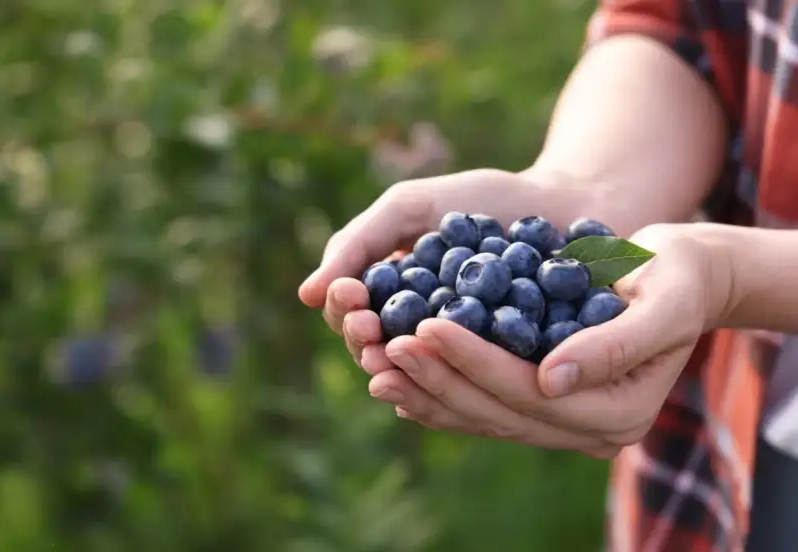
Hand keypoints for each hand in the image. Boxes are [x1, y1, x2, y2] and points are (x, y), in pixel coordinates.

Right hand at [297, 167, 594, 368]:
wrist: (566, 204)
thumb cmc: (485, 200)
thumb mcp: (412, 206)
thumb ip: (360, 241)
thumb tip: (304, 295)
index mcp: (392, 299)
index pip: (350, 317)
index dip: (344, 311)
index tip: (351, 296)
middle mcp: (420, 333)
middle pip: (377, 352)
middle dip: (366, 342)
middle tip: (369, 331)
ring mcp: (461, 355)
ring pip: (418, 375)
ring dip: (402, 369)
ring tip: (397, 356)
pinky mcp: (504, 372)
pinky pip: (474, 385)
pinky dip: (458, 382)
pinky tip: (452, 380)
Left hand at [366, 223, 732, 457]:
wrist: (682, 281)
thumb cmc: (677, 278)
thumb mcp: (662, 302)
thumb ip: (614, 345)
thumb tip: (549, 381)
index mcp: (619, 413)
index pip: (529, 392)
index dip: (473, 361)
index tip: (425, 326)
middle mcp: (588, 432)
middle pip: (497, 412)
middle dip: (438, 377)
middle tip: (385, 344)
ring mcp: (563, 426)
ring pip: (482, 418)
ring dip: (426, 392)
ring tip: (376, 363)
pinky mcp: (541, 408)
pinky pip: (482, 409)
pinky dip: (438, 395)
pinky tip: (399, 377)